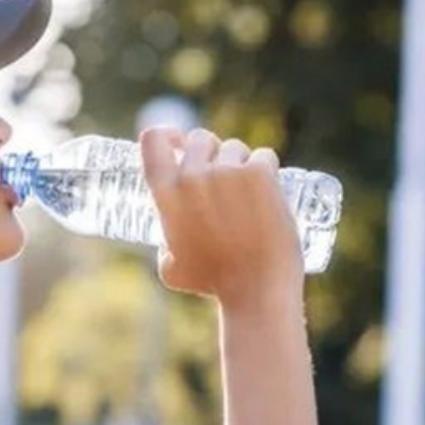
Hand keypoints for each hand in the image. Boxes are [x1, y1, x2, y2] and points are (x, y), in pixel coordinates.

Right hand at [139, 126, 303, 305]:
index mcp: (165, 194)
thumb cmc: (213, 283)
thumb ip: (165, 243)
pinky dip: (268, 169)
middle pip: (200, 138)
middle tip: (225, 177)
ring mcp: (227, 172)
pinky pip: (264, 155)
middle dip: (211, 152)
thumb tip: (170, 237)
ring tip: (250, 195)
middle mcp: (192, 176)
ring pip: (234, 147)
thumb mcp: (171, 267)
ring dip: (242, 163)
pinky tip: (270, 191)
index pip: (153, 140)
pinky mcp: (259, 173)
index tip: (178, 142)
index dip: (167, 135)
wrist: (255, 289)